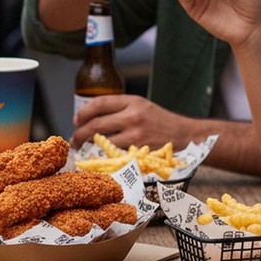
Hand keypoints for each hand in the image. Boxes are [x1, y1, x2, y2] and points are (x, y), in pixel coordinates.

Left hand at [72, 94, 190, 148]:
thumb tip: (91, 117)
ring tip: (84, 150)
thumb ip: (120, 108)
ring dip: (89, 148)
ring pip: (102, 142)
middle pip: (96, 124)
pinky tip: (98, 159)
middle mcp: (133, 116)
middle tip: (75, 140)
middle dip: (80, 133)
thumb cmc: (161, 122)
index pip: (99, 103)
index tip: (76, 120)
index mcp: (132, 102)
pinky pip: (114, 156)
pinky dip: (103, 158)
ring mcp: (136, 135)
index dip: (83, 113)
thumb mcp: (142, 106)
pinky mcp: (139, 152)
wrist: (185, 136)